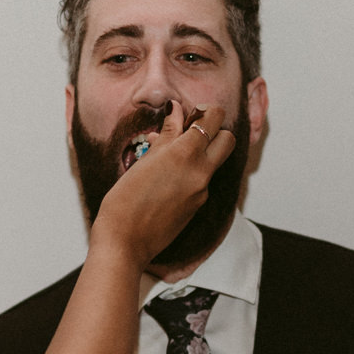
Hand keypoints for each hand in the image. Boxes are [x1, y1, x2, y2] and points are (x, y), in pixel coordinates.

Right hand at [89, 100, 234, 266]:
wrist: (126, 241)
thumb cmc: (125, 200)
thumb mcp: (144, 161)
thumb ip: (167, 135)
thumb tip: (177, 111)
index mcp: (185, 153)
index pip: (214, 118)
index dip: (205, 111)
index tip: (191, 114)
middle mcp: (200, 171)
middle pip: (228, 139)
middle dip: (215, 131)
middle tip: (191, 132)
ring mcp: (202, 191)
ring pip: (215, 161)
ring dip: (204, 152)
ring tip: (174, 156)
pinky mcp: (199, 206)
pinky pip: (203, 181)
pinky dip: (193, 173)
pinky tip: (168, 179)